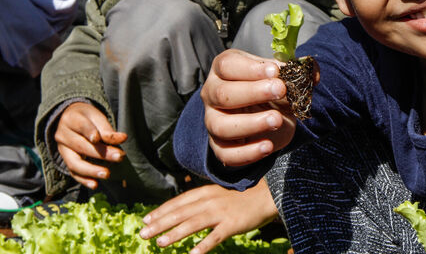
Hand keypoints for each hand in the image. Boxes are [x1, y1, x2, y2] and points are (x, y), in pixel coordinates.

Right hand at [53, 101, 126, 188]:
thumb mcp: (96, 116)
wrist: (69, 119)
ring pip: (74, 162)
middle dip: (101, 153)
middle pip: (81, 146)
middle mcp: (62, 135)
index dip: (90, 133)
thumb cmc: (87, 118)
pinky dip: (83, 180)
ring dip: (91, 170)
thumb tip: (122, 138)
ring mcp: (62, 150)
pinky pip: (72, 172)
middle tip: (119, 156)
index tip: (99, 138)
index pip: (81, 126)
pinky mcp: (65, 161)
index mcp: (71, 119)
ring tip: (107, 174)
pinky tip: (95, 184)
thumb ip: (107, 129)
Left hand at [139, 179, 277, 253]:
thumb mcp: (219, 195)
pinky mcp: (232, 224)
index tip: (146, 219)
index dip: (162, 211)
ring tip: (161, 243)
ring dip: (176, 233)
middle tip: (144, 233)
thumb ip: (201, 202)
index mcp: (206, 192)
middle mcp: (211, 201)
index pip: (179, 201)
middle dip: (161, 223)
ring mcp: (221, 213)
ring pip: (194, 224)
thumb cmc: (242, 198)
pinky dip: (203, 246)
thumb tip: (182, 212)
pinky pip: (215, 237)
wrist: (267, 196)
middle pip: (181, 213)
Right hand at [202, 49, 300, 165]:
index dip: (251, 69)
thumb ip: (297, 70)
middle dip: (253, 92)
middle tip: (281, 90)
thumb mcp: (283, 77)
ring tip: (277, 120)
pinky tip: (267, 146)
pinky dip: (247, 153)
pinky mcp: (220, 147)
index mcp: (225, 70)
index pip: (227, 65)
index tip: (275, 72)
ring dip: (251, 124)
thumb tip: (310, 72)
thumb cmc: (271, 91)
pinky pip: (226, 154)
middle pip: (223, 94)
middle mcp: (213, 94)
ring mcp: (214, 121)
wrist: (268, 119)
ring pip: (221, 126)